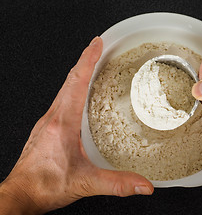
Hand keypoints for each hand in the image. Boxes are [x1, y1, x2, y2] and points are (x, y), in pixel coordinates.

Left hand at [0, 37, 153, 214]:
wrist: (21, 193)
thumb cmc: (44, 185)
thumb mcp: (85, 183)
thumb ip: (116, 183)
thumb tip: (142, 185)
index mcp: (62, 123)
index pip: (76, 82)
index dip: (88, 60)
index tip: (96, 44)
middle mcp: (53, 117)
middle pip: (69, 80)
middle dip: (84, 60)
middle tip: (96, 47)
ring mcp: (48, 121)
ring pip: (64, 89)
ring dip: (78, 73)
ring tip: (90, 64)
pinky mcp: (47, 128)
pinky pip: (61, 100)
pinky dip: (72, 88)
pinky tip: (79, 95)